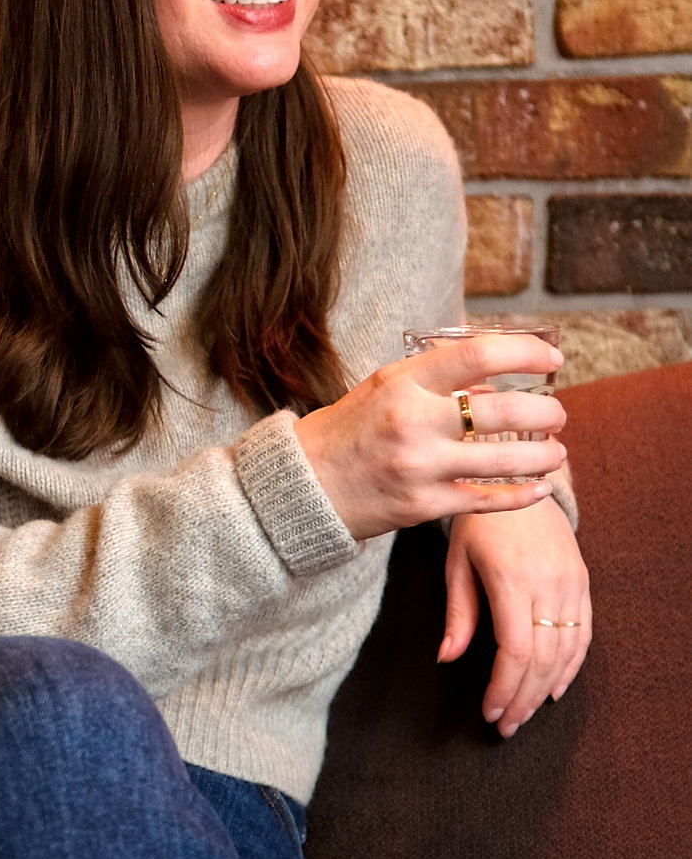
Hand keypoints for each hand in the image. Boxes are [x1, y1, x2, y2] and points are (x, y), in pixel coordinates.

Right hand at [291, 335, 565, 540]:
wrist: (301, 486)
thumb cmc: (346, 431)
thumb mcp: (382, 388)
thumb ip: (434, 381)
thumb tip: (493, 382)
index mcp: (403, 382)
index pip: (479, 356)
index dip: (526, 353)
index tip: (552, 357)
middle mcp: (413, 422)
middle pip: (503, 412)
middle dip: (545, 412)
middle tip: (558, 413)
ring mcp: (420, 467)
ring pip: (504, 461)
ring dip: (543, 455)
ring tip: (556, 451)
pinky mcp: (422, 506)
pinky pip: (487, 500)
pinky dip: (521, 495)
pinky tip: (539, 488)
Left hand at [442, 502, 591, 737]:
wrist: (518, 479)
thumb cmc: (478, 522)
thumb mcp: (457, 562)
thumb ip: (458, 613)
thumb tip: (447, 659)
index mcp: (512, 579)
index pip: (516, 650)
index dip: (504, 688)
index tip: (490, 713)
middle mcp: (548, 583)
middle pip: (543, 659)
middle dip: (523, 699)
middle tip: (506, 727)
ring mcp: (571, 583)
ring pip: (567, 651)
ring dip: (545, 689)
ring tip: (524, 714)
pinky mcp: (583, 581)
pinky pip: (584, 633)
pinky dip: (571, 666)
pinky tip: (553, 689)